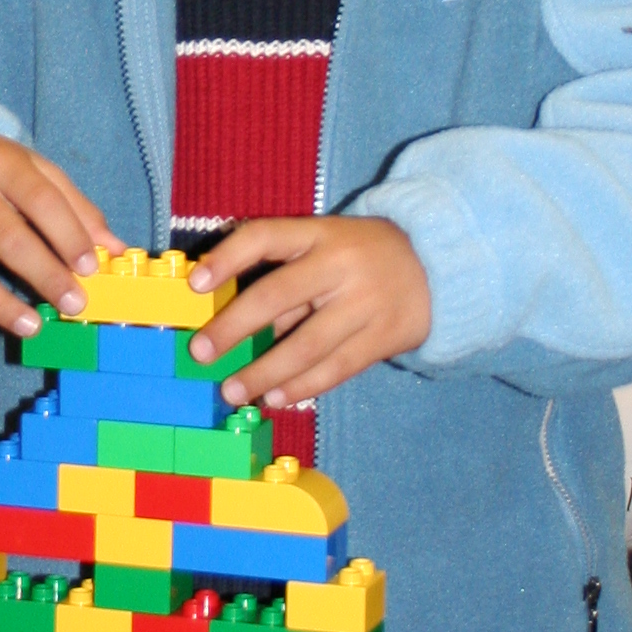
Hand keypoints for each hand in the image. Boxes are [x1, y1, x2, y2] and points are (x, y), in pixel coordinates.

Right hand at [0, 127, 119, 343]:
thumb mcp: (34, 170)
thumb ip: (75, 207)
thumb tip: (115, 249)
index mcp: (0, 164)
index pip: (39, 199)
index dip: (67, 234)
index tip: (90, 268)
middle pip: (5, 237)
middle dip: (43, 274)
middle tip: (74, 304)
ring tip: (31, 327)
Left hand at [184, 216, 430, 411]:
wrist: (436, 265)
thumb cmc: (359, 256)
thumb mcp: (325, 246)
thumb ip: (285, 277)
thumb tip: (230, 322)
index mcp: (319, 233)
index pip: (265, 237)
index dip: (227, 258)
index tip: (195, 284)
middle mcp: (340, 264)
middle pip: (279, 296)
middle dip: (234, 327)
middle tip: (201, 352)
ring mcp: (365, 303)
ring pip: (306, 344)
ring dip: (264, 372)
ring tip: (232, 391)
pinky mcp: (384, 337)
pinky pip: (336, 368)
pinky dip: (302, 386)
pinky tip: (274, 397)